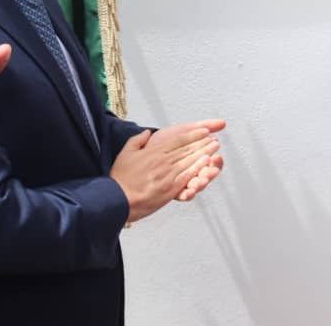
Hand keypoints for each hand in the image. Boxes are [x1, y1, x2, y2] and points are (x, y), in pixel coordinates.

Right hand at [110, 119, 225, 221]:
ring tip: (215, 146)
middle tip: (214, 137)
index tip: (204, 130)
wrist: (115, 200)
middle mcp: (162, 161)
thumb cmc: (120, 179)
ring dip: (204, 152)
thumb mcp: (125, 154)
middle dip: (203, 142)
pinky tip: (207, 162)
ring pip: (190, 160)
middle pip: (187, 148)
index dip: (193, 134)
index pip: (178, 139)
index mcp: (153, 151)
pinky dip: (199, 167)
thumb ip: (137, 141)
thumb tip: (147, 133)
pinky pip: (188, 175)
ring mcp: (167, 175)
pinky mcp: (170, 188)